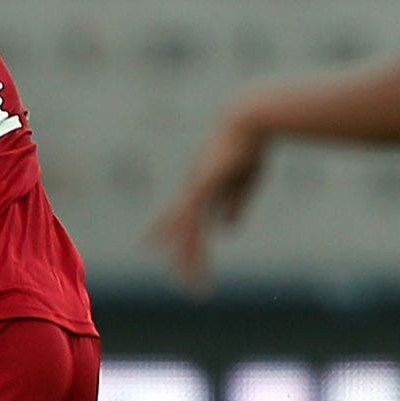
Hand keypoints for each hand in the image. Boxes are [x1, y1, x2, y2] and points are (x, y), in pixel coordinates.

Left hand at [149, 110, 268, 290]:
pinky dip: (188, 234)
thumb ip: (233, 206)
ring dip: (189, 255)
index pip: (179, 218)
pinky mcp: (204, 183)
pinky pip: (193, 214)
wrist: (249, 121)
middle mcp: (193, 189)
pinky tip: (186, 248)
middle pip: (182, 229)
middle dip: (182, 255)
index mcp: (200, 189)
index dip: (164, 233)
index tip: (149, 249)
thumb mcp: (243, 183)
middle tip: (176, 279)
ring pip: (187, 228)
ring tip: (185, 278)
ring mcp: (196, 186)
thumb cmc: (249, 147)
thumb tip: (224, 230)